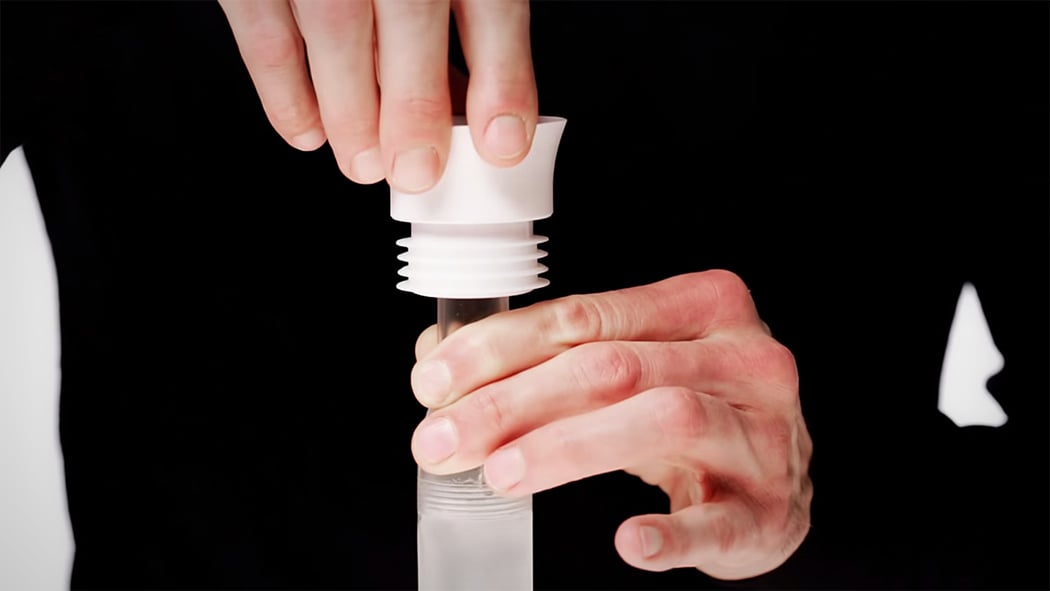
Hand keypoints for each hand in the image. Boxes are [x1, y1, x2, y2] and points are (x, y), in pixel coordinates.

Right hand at [218, 0, 536, 192]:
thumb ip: (466, 10)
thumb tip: (478, 103)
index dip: (500, 76)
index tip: (503, 140)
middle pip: (409, 14)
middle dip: (413, 106)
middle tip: (416, 169)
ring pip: (334, 29)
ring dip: (350, 111)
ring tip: (366, 163)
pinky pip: (263, 28)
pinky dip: (284, 90)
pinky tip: (307, 132)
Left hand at [409, 270, 812, 579]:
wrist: (778, 477)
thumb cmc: (695, 407)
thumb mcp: (631, 365)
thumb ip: (546, 356)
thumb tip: (434, 362)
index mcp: (702, 306)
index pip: (585, 315)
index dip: (499, 347)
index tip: (434, 381)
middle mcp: (742, 357)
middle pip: (612, 367)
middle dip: (511, 402)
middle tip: (442, 440)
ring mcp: (764, 432)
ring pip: (663, 420)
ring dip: (569, 448)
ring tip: (500, 475)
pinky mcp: (771, 507)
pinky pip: (720, 520)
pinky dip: (671, 534)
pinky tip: (628, 542)